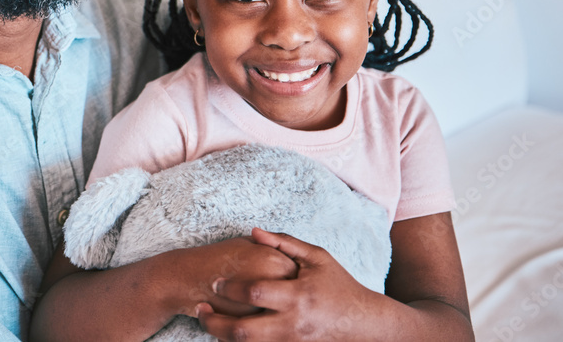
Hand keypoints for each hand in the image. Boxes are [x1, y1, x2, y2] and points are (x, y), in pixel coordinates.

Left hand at [197, 228, 381, 340]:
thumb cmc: (338, 285)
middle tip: (200, 308)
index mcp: (297, 296)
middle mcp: (291, 324)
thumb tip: (253, 231)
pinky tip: (227, 334)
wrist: (363, 322)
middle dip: (215, 322)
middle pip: (243, 331)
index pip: (254, 293)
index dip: (230, 287)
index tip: (214, 281)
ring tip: (207, 322)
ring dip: (222, 337)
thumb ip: (284, 244)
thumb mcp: (317, 258)